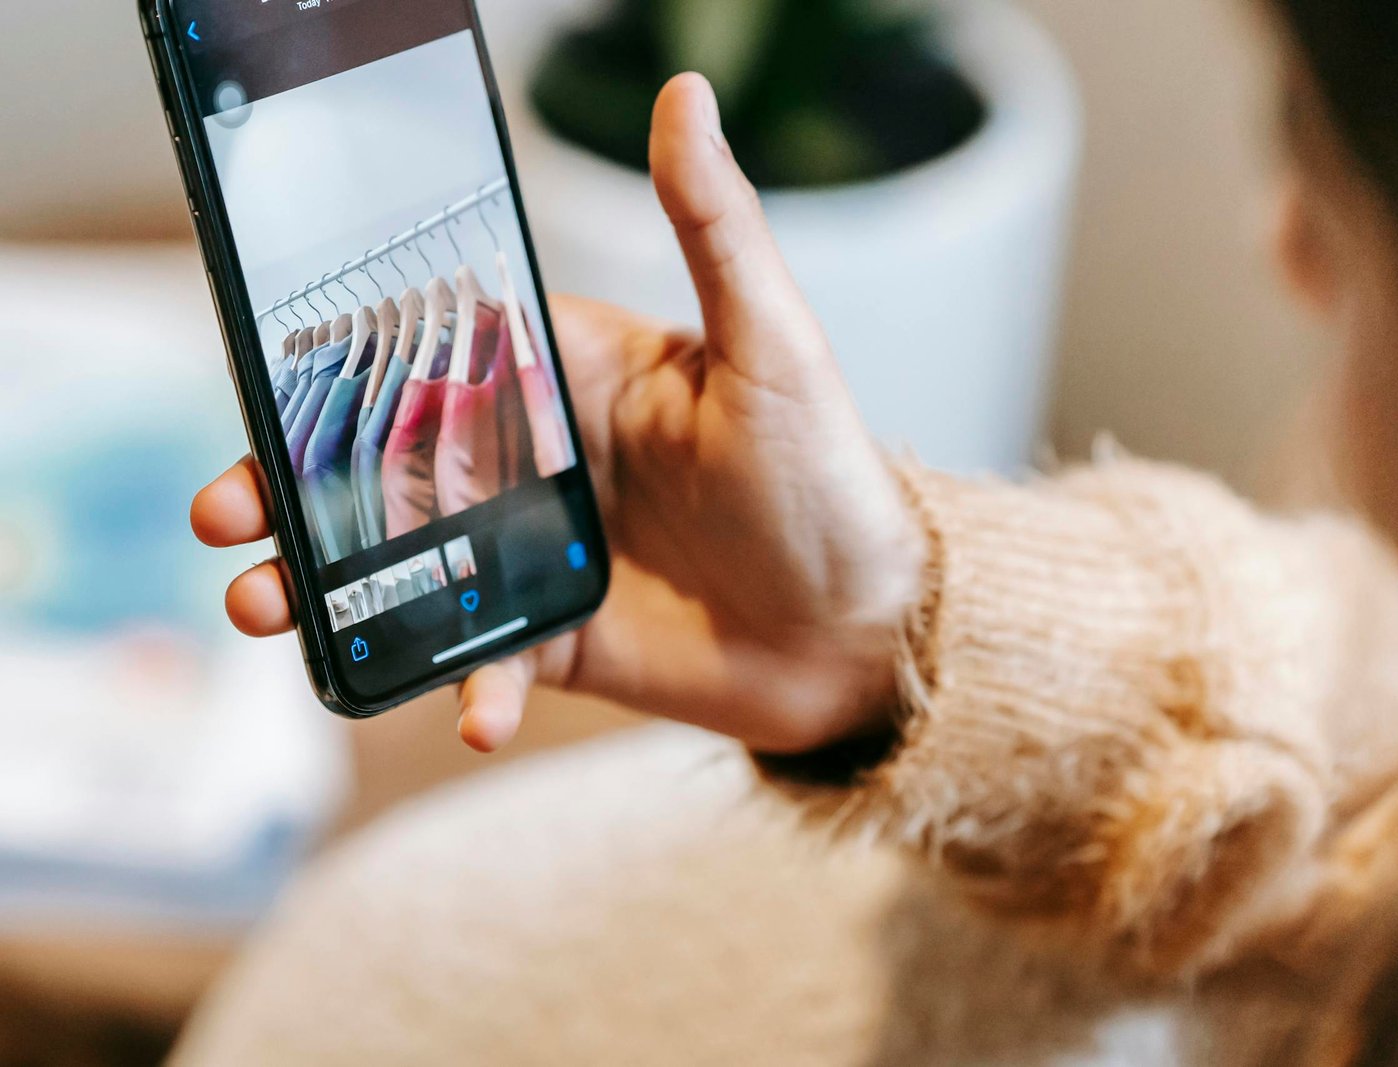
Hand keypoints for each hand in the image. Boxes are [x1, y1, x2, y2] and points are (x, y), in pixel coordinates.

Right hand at [193, 74, 925, 754]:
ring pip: (405, 563)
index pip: (431, 357)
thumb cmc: (828, 474)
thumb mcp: (770, 344)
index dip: (341, 374)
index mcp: (569, 376)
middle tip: (226, 514)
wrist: (868, 630)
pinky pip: (482, 657)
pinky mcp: (558, 638)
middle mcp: (541, 461)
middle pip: (387, 465)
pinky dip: (465, 685)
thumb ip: (713, 228)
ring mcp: (540, 554)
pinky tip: (476, 711)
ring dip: (327, 589)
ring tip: (264, 609)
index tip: (265, 393)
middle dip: (295, 488)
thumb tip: (684, 93)